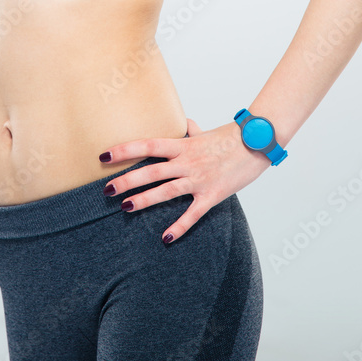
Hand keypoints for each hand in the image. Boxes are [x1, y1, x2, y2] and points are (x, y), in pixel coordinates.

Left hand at [99, 117, 269, 243]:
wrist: (257, 144)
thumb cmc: (231, 137)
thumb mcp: (206, 133)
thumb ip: (191, 130)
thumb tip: (185, 123)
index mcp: (182, 145)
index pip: (147, 145)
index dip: (124, 150)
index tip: (104, 156)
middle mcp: (187, 161)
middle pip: (151, 170)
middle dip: (127, 180)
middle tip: (106, 189)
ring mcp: (199, 179)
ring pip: (166, 190)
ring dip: (144, 199)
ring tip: (125, 207)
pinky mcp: (212, 195)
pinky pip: (193, 213)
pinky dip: (180, 226)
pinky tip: (166, 237)